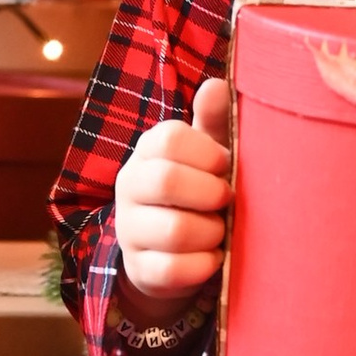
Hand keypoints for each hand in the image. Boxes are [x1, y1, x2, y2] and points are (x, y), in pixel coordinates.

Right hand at [112, 76, 232, 296]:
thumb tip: (217, 84)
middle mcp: (130, 187)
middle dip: (210, 193)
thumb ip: (214, 123)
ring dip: (211, 232)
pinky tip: (213, 259)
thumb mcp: (208, 157)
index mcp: (148, 151)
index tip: (224, 164)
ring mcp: (129, 231)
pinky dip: (203, 266)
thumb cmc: (199, 192)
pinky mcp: (140, 271)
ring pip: (173, 230)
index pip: (169, 137)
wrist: (175, 254)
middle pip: (166, 181)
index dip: (205, 152)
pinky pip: (173, 271)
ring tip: (220, 231)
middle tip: (226, 200)